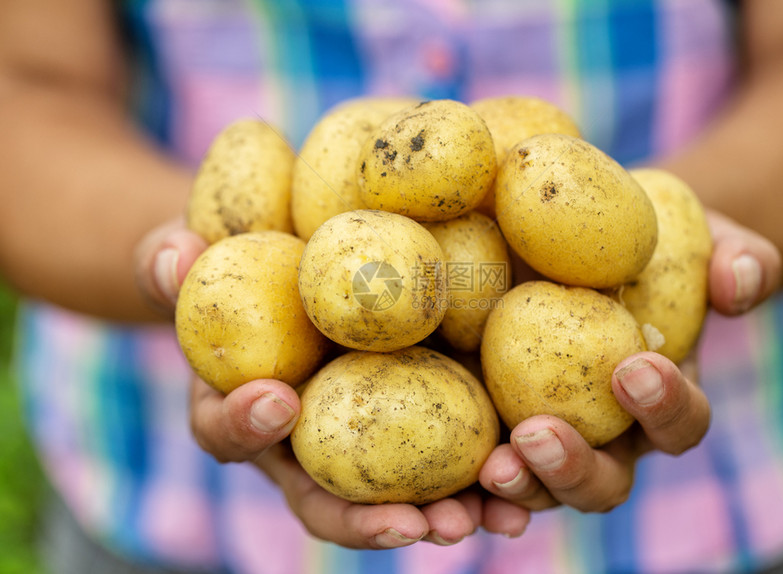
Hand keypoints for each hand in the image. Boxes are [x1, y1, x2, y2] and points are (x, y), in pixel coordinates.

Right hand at [134, 219, 531, 548]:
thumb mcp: (200, 254)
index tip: (278, 399)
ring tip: (486, 519)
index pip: (231, 431)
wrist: (295, 261)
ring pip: (398, 495)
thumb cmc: (238, 262)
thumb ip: (173, 260)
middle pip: (328, 498)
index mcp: (245, 408)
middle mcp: (305, 442)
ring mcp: (365, 438)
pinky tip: (522, 473)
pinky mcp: (419, 417)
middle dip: (368, 519)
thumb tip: (177, 257)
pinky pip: (450, 454)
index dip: (245, 425)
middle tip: (414, 523)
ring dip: (442, 514)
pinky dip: (484, 473)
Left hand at [478, 210, 781, 511]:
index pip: (678, 423)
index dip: (665, 408)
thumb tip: (740, 280)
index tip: (632, 367)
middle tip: (540, 434)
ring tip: (493, 465)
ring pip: (541, 488)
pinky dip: (468, 492)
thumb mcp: (695, 236)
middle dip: (577, 469)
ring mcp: (548, 438)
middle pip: (605, 480)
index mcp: (659, 400)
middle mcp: (606, 434)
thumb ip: (733, 256)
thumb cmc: (645, 244)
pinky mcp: (493, 425)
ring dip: (520, 487)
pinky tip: (446, 491)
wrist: (574, 239)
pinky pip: (482, 471)